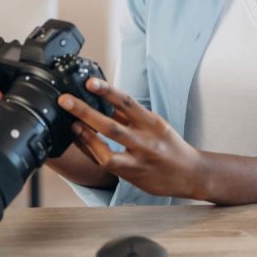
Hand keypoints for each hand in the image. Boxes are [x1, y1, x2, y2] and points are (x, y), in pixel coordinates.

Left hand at [59, 78, 206, 199]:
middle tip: (65, 100)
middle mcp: (146, 139)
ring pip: (107, 147)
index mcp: (152, 122)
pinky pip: (107, 163)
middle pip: (111, 125)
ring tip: (71, 123)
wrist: (191, 174)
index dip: (107, 91)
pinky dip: (92, 151)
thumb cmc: (171, 147)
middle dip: (85, 111)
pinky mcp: (133, 174)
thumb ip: (131, 116)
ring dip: (85, 134)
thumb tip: (106, 101)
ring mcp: (138, 159)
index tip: (90, 82)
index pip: (127, 102)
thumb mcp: (156, 126)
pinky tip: (82, 141)